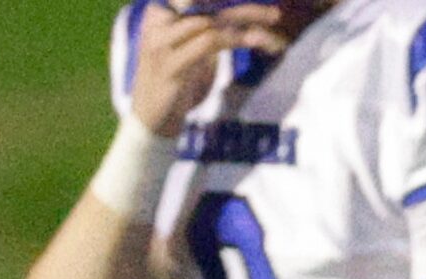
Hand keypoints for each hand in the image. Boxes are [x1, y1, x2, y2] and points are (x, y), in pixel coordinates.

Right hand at [132, 4, 294, 136]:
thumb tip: (243, 8)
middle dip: (243, 5)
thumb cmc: (176, 79)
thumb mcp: (190, 43)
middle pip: (207, 1)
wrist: (150, 119)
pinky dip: (238, 38)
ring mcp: (160, 43)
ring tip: (274, 27)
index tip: (259, 8)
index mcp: (160, 10)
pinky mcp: (169, 66)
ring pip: (211, 20)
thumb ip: (209, 21)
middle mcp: (157, 21)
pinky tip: (259, 41)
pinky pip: (209, 42)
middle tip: (275, 13)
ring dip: (248, 20)